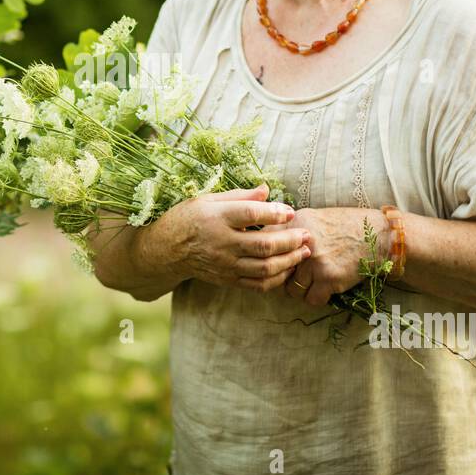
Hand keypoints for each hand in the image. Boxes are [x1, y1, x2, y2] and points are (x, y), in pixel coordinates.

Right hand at [136, 183, 312, 292]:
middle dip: (290, 240)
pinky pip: (257, 284)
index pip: (249, 215)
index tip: (290, 211)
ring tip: (304, 252)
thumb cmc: (190, 218)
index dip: (273, 213)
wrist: (168, 249)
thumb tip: (267, 190)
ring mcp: (225, 265)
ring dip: (289, 261)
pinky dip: (277, 279)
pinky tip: (288, 268)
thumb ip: (240, 196)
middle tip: (307, 234)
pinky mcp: (228, 280)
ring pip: (264, 268)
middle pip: (263, 245)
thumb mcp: (209, 199)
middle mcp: (222, 243)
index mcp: (216, 218)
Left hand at [271, 207, 370, 307]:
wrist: (379, 235)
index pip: (263, 244)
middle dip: (280, 276)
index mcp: (295, 223)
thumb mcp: (314, 218)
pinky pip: (311, 299)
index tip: (269, 262)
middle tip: (291, 276)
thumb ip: (290, 230)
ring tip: (312, 282)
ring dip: (300, 289)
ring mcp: (315, 261)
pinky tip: (325, 288)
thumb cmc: (345, 226)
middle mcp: (302, 241)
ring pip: (291, 289)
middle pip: (274, 270)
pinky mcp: (329, 279)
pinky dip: (317, 298)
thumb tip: (266, 246)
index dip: (264, 256)